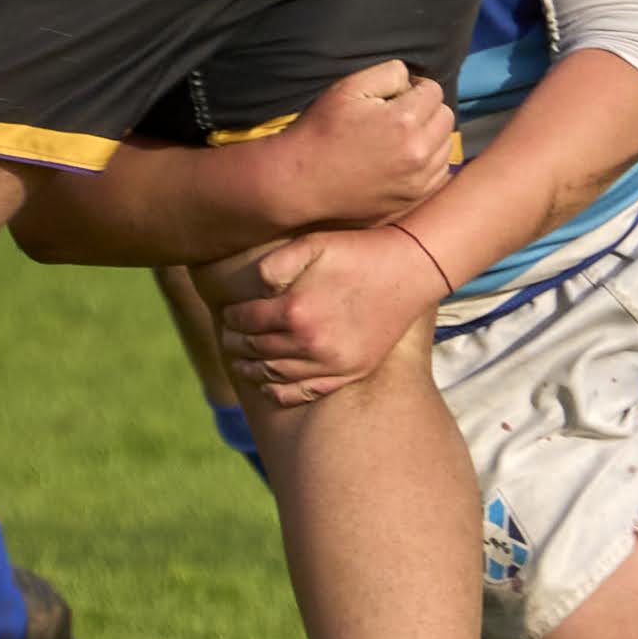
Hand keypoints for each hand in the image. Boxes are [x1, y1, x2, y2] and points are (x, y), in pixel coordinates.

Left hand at [218, 224, 449, 409]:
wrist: (409, 269)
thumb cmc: (357, 252)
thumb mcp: (312, 244)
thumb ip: (274, 264)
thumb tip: (252, 290)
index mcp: (295, 311)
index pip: (247, 322)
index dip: (232, 319)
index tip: (228, 316)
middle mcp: (310, 343)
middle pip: (258, 350)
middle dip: (237, 345)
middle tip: (229, 339)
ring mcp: (332, 363)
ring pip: (276, 375)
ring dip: (252, 370)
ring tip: (242, 362)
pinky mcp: (350, 372)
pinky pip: (306, 392)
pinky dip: (281, 393)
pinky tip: (269, 386)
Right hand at [254, 61, 458, 228]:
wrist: (301, 181)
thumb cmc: (322, 130)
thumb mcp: (349, 87)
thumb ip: (389, 74)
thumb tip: (411, 81)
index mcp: (404, 121)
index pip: (434, 90)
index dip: (415, 87)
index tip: (396, 95)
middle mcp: (418, 152)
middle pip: (445, 117)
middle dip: (426, 110)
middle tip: (398, 115)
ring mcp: (417, 180)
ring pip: (445, 145)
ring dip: (429, 136)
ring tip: (399, 138)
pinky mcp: (412, 198)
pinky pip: (439, 173)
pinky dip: (427, 163)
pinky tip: (402, 160)